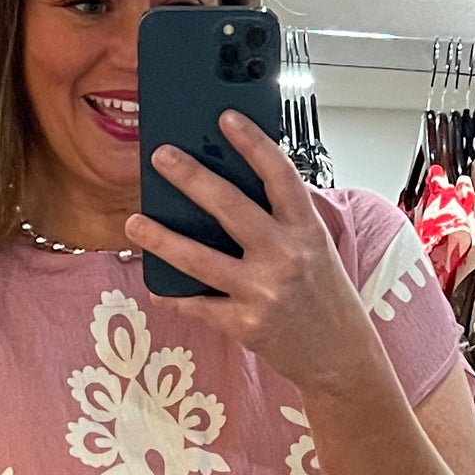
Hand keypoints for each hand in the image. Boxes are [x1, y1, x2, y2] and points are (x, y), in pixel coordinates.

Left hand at [128, 113, 381, 399]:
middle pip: (231, 208)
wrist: (340, 356)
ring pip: (201, 259)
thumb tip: (227, 188)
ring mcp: (264, 291)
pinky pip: (199, 304)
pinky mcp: (246, 324)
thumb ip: (281, 220)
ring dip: (162, 239)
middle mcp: (285, 256)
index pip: (279, 176)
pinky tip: (156, 285)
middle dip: (192, 178)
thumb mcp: (315, 248)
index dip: (252, 143)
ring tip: (134, 223)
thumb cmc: (324, 295)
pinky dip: (175, 295)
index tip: (226, 117)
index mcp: (306, 230)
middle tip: (162, 156)